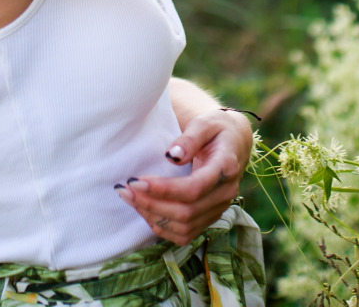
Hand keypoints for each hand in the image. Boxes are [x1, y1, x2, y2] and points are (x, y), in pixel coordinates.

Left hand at [115, 109, 251, 245]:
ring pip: (184, 227)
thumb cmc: (217, 129)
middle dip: (150, 203)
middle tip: (124, 189)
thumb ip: (190, 138)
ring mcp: (218, 209)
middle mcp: (225, 193)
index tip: (135, 181)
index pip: (194, 188)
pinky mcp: (209, 217)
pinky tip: (145, 211)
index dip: (163, 189)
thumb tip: (171, 156)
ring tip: (129, 198)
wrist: (234, 143)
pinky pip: (185, 234)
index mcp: (226, 168)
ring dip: (152, 216)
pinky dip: (162, 227)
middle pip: (186, 212)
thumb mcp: (205, 123)